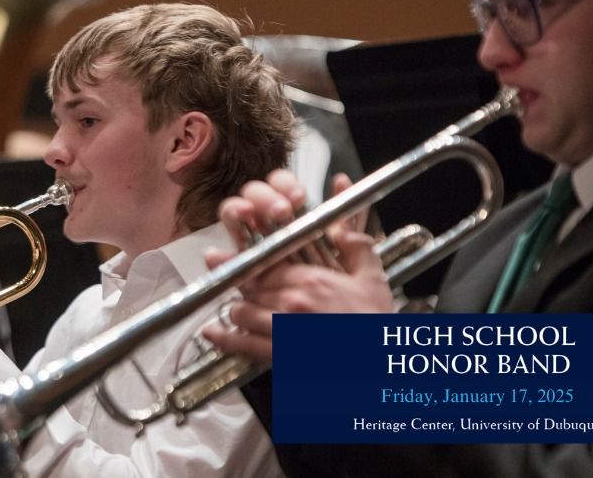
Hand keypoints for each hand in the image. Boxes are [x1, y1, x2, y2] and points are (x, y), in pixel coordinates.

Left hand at [202, 169, 390, 364]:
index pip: (265, 263)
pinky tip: (212, 334)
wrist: (381, 364)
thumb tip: (339, 227)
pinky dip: (224, 339)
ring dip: (238, 311)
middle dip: (241, 286)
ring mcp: (284, 329)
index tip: (236, 261)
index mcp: (311, 280)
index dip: (249, 263)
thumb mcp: (373, 278)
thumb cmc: (376, 324)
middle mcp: (292, 301)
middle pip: (249, 286)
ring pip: (241, 312)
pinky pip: (243, 345)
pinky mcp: (280, 356)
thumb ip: (356, 246)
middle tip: (234, 285)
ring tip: (239, 312)